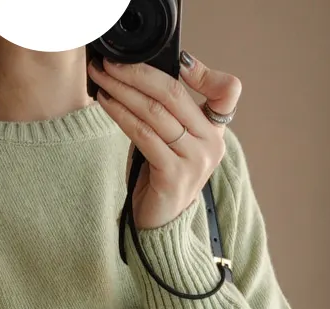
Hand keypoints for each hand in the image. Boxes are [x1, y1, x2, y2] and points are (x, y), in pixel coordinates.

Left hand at [87, 53, 241, 230]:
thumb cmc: (161, 178)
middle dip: (138, 73)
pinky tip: (106, 102)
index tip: (180, 61)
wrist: (160, 225)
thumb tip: (140, 73)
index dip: (206, 73)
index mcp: (214, 132)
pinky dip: (121, 114)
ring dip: (123, 90)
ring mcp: (194, 161)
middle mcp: (211, 145)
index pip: (228, 92)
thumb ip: (170, 112)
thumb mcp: (174, 140)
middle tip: (112, 61)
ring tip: (102, 78)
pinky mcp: (173, 175)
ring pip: (155, 112)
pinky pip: (144, 134)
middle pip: (175, 94)